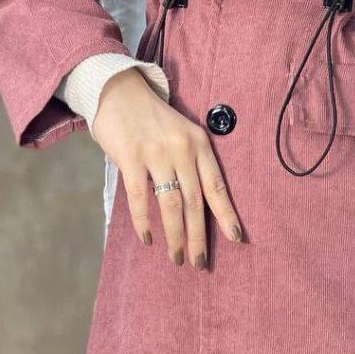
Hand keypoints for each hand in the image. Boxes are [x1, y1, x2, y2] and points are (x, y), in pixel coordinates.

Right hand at [91, 68, 242, 268]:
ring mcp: (156, 153)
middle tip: (199, 262)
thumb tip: (198, 206)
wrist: (118, 91)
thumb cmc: (153, 119)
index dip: (227, 214)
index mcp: (200, 144)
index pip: (217, 185)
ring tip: (177, 257)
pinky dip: (144, 221)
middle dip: (198, 236)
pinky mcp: (130, 157)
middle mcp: (182, 149)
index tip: (236, 238)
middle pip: (195, 201)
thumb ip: (191, 163)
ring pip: (170, 204)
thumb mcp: (182, 133)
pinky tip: (149, 238)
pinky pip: (140, 197)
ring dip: (175, 235)